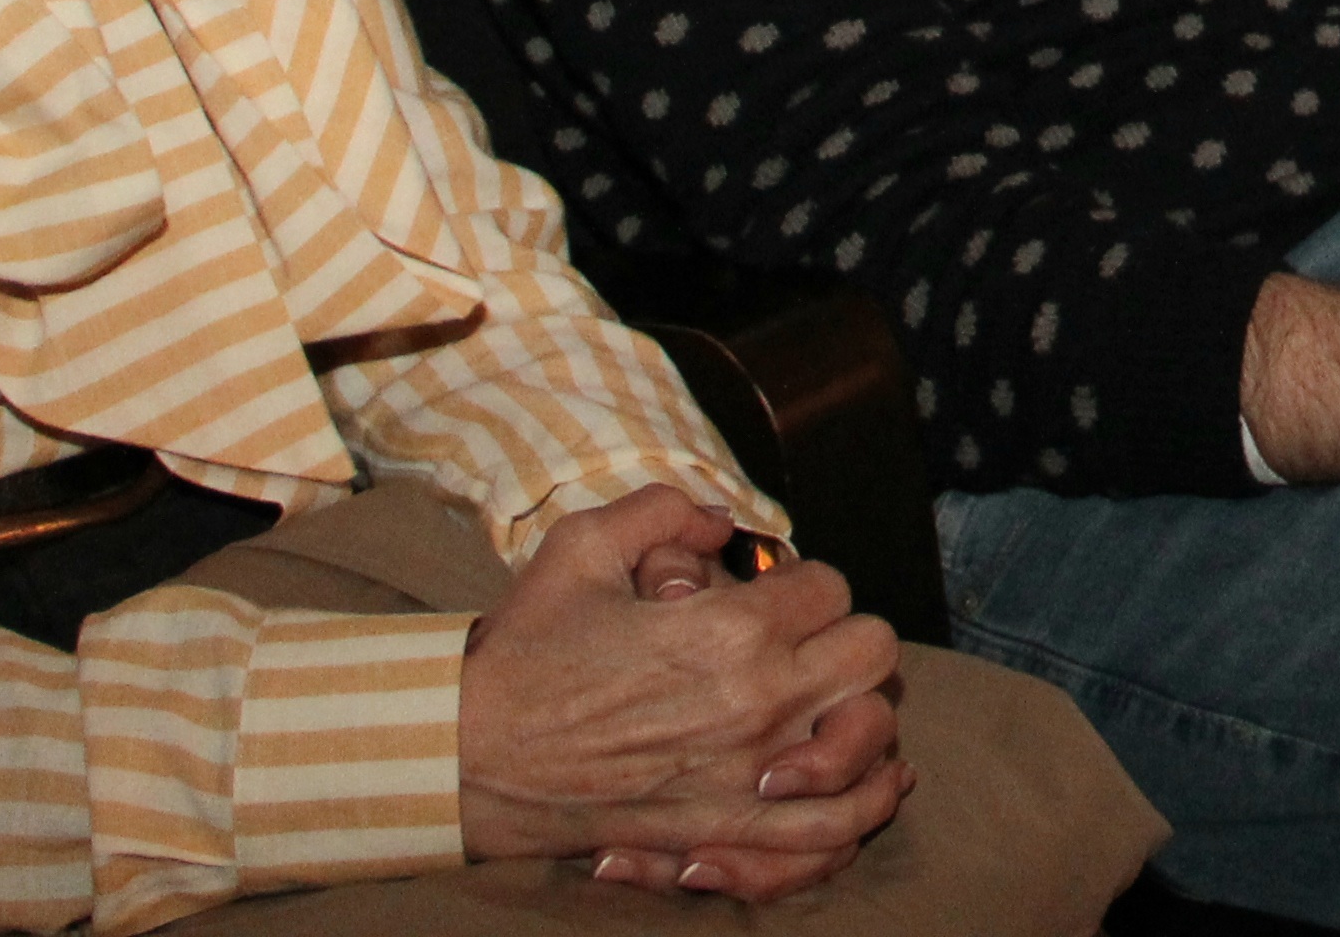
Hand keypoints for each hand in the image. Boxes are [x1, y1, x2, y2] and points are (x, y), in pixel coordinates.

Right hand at [457, 489, 908, 894]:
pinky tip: (870, 779)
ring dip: (858, 706)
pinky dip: (861, 803)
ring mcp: (748, 773)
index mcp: (728, 629)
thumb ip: (663, 511)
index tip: (767, 594)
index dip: (800, 581)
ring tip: (829, 698)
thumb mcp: (581, 547)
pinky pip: (833, 827)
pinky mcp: (729, 829)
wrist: (468, 756)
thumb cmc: (525, 652)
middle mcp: (755, 701)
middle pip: (870, 649)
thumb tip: (720, 520)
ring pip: (871, 731)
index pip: (828, 585)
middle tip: (799, 639)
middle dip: (840, 631)